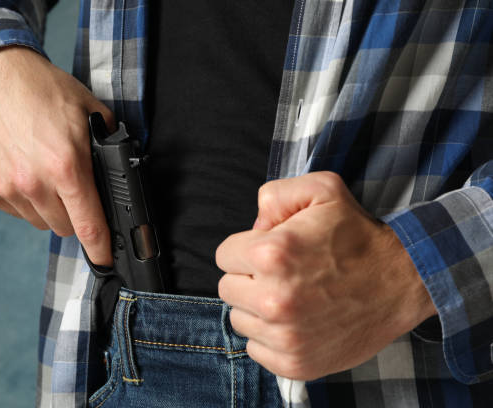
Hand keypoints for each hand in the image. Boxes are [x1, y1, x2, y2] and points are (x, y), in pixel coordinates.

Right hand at [0, 46, 114, 264]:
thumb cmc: (44, 90)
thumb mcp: (90, 111)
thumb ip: (109, 145)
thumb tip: (120, 171)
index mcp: (66, 166)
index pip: (88, 224)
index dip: (100, 247)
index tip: (105, 259)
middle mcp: (33, 182)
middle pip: (64, 227)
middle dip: (75, 215)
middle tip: (73, 189)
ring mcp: (5, 186)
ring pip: (39, 221)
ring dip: (48, 208)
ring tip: (45, 174)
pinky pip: (14, 210)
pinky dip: (23, 199)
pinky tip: (23, 170)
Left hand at [216, 172, 436, 379]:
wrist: (402, 281)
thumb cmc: (357, 235)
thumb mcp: (321, 189)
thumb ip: (274, 194)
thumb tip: (252, 227)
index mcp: (271, 255)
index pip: (224, 255)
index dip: (246, 249)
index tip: (271, 251)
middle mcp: (274, 300)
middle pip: (228, 288)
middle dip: (249, 278)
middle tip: (282, 274)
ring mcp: (285, 336)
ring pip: (240, 319)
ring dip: (257, 308)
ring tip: (292, 297)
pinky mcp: (295, 363)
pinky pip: (256, 349)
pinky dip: (270, 337)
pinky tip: (296, 321)